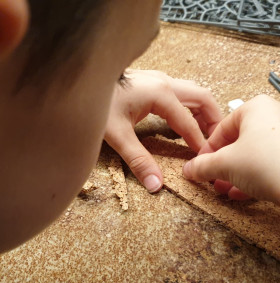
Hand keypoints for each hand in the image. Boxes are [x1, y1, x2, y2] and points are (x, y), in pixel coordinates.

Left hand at [104, 69, 221, 192]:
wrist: (85, 80)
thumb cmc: (99, 102)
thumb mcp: (118, 134)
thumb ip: (138, 159)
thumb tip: (155, 184)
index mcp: (161, 94)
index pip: (188, 123)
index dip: (199, 142)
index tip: (207, 157)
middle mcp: (165, 82)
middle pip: (202, 98)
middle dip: (213, 119)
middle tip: (216, 140)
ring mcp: (159, 79)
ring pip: (193, 92)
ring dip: (203, 110)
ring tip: (206, 131)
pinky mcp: (152, 81)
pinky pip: (181, 92)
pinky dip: (190, 105)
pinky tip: (183, 119)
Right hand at [183, 95, 279, 204]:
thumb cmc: (272, 163)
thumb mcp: (225, 164)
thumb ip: (203, 166)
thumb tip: (190, 169)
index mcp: (254, 109)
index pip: (220, 130)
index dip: (206, 151)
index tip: (199, 165)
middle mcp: (272, 118)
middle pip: (237, 144)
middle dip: (221, 166)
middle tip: (211, 179)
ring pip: (252, 156)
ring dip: (234, 174)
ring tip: (224, 189)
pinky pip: (268, 165)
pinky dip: (252, 178)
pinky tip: (241, 193)